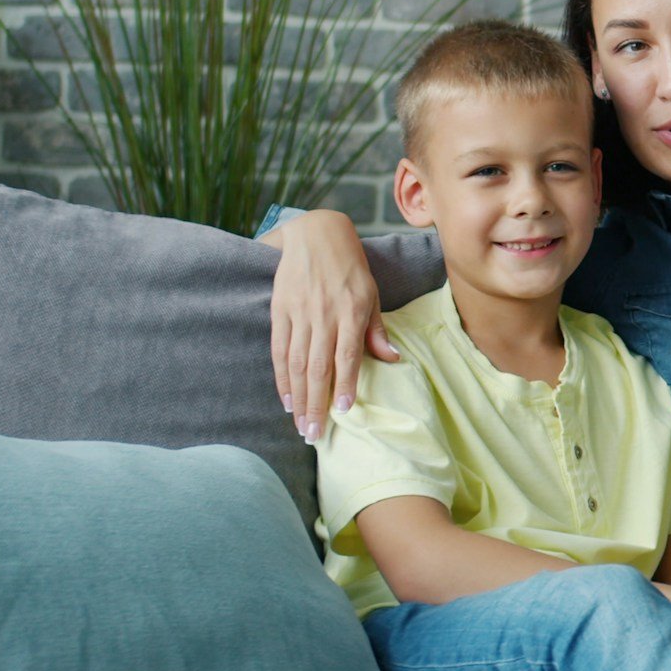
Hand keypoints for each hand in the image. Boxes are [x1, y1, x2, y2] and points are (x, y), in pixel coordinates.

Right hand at [267, 210, 397, 439]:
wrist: (315, 235)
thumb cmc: (350, 268)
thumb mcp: (371, 294)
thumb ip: (376, 330)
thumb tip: (392, 359)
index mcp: (350, 311)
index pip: (346, 356)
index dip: (344, 385)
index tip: (344, 412)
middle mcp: (323, 315)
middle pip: (317, 367)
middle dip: (316, 403)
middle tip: (315, 434)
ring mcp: (299, 314)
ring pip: (295, 363)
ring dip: (298, 397)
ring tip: (301, 424)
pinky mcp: (280, 311)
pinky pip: (278, 349)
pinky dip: (281, 377)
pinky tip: (286, 398)